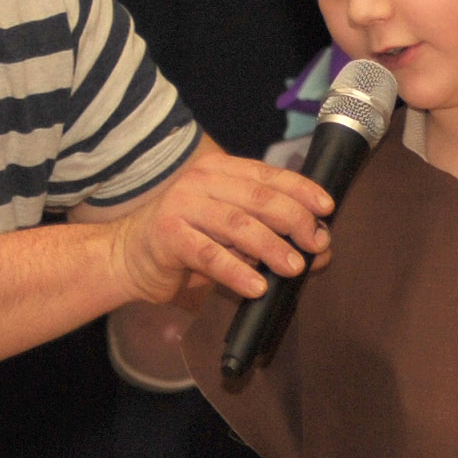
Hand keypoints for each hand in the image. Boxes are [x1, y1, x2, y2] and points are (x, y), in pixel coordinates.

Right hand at [108, 139, 330, 304]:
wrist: (131, 258)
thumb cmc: (189, 243)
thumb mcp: (233, 232)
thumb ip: (270, 232)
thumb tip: (321, 246)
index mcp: (220, 171)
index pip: (269, 175)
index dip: (302, 190)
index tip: (327, 209)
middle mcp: (200, 181)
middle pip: (258, 198)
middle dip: (294, 221)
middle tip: (316, 245)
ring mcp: (182, 205)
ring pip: (237, 225)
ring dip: (271, 247)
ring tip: (294, 268)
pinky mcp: (168, 236)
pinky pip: (209, 255)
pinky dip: (237, 271)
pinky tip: (257, 287)